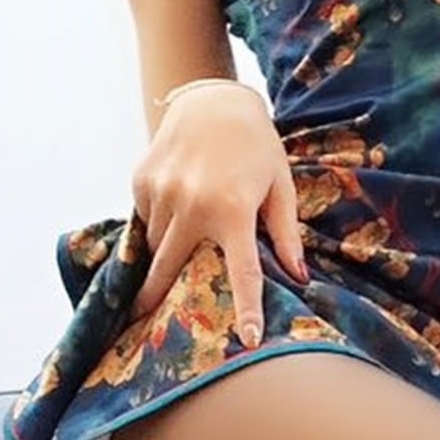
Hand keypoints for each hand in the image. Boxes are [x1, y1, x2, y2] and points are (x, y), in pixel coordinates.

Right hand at [129, 84, 308, 343]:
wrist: (214, 99)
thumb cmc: (257, 147)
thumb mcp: (280, 186)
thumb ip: (285, 234)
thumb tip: (298, 278)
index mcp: (234, 211)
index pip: (243, 273)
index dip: (247, 309)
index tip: (249, 340)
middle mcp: (192, 204)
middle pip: (171, 268)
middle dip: (155, 298)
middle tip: (141, 322)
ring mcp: (162, 191)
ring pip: (153, 244)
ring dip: (156, 261)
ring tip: (151, 280)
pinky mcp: (142, 179)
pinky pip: (143, 219)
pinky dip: (151, 228)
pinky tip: (164, 221)